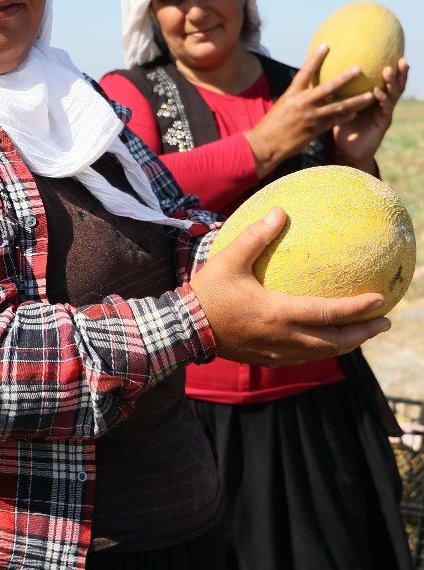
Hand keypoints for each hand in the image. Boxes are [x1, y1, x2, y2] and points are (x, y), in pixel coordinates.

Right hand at [189, 207, 389, 365]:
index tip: (380, 300)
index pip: (328, 313)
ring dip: (346, 344)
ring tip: (363, 333)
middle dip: (363, 333)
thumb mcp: (229, 258)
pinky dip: (322, 350)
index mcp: (278, 313)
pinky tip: (326, 341)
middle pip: (334, 342)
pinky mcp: (267, 358)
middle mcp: (283, 337)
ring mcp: (276, 352)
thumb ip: (256, 236)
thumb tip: (280, 211)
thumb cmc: (207, 292)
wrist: (184, 328)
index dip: (357, 309)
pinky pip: (304, 358)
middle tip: (384, 322)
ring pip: (321, 353)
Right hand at [245, 46, 375, 177]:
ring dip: (356, 101)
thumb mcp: (281, 105)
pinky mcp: (314, 130)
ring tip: (371, 95)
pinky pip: (334, 122)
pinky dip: (345, 117)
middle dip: (345, 77)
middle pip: (328, 87)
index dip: (316, 58)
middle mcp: (303, 103)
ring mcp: (310, 117)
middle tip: (359, 68)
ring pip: (338, 106)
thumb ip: (296, 97)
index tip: (326, 46)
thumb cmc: (271, 125)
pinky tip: (355, 113)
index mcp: (292, 94)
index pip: (305, 72)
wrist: (264, 145)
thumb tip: (306, 90)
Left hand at [333, 58, 407, 172]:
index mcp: (375, 98)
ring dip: (392, 82)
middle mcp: (382, 103)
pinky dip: (382, 99)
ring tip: (388, 70)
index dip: (392, 66)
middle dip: (400, 72)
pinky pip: (384, 108)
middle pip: (395, 84)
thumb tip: (324, 72)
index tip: (392, 51)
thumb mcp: (339, 106)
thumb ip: (337, 91)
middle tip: (401, 58)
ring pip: (393, 94)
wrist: (347, 150)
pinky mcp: (382, 123)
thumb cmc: (342, 127)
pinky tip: (377, 91)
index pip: (386, 80)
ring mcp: (384, 113)